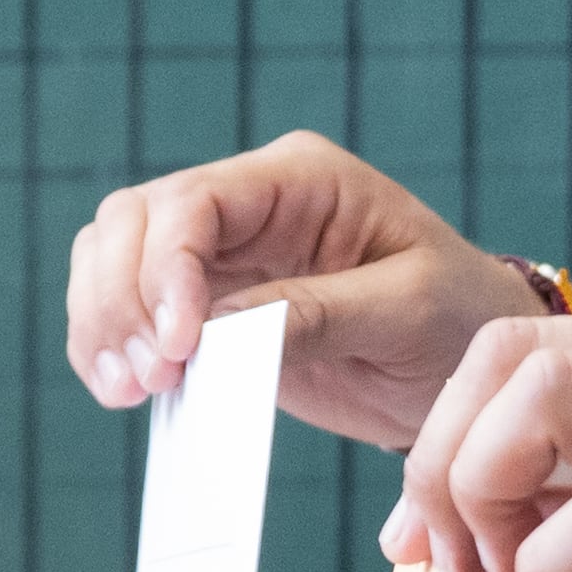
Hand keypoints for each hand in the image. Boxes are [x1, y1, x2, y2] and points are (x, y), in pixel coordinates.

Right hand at [60, 129, 546, 448]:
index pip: (194, 201)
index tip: (176, 347)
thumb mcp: (406, 312)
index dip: (164, 269)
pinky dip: (111, 349)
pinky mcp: (206, 308)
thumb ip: (314, 313)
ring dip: (103, 325)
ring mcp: (221, 254)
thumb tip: (214, 329)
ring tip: (129, 392)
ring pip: (113, 261)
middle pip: (132, 223)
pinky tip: (128, 392)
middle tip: (146, 379)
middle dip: (120, 299)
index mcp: (302, 179)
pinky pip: (129, 312)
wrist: (468, 371)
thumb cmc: (458, 320)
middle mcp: (249, 204)